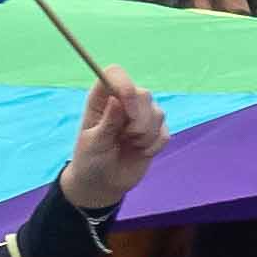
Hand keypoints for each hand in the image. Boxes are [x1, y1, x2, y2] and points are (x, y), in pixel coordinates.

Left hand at [57, 66, 166, 209]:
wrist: (103, 183)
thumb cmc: (91, 159)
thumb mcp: (94, 142)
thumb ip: (108, 122)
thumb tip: (117, 100)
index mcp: (102, 98)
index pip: (115, 74)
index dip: (124, 85)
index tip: (127, 108)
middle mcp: (123, 102)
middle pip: (143, 94)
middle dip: (138, 120)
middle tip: (125, 137)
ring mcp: (141, 116)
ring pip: (158, 113)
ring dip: (145, 136)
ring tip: (129, 145)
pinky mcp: (155, 132)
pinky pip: (165, 132)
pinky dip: (154, 146)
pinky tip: (140, 152)